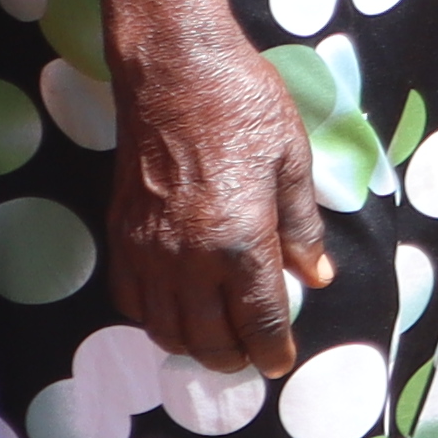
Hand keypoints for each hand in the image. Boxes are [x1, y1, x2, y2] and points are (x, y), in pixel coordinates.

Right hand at [106, 18, 323, 374]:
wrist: (173, 73)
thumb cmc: (244, 107)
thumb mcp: (292, 161)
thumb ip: (301, 226)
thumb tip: (315, 277)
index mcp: (239, 239)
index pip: (258, 317)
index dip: (272, 348)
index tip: (280, 364)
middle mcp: (187, 258)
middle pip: (207, 336)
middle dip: (234, 357)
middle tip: (253, 358)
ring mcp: (147, 251)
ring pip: (165, 329)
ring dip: (194, 346)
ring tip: (219, 345)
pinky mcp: (121, 237)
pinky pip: (133, 301)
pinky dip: (156, 321)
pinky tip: (176, 314)